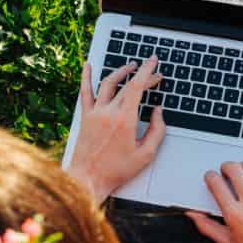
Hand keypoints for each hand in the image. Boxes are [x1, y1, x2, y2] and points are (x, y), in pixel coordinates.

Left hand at [66, 56, 165, 204]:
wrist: (88, 179)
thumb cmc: (115, 170)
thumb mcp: (145, 154)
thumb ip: (156, 131)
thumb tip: (158, 112)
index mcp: (125, 120)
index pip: (137, 86)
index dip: (148, 72)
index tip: (154, 63)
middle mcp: (108, 112)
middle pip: (127, 85)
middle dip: (142, 75)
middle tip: (153, 74)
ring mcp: (94, 113)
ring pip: (107, 83)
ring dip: (120, 71)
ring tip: (130, 66)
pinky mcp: (85, 117)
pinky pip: (85, 92)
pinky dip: (86, 77)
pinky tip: (88, 66)